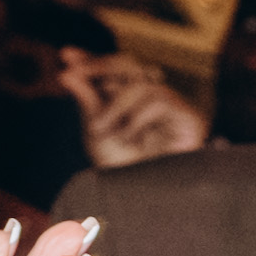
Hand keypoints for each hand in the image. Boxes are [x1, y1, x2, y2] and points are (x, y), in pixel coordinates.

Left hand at [57, 49, 208, 172]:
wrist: (146, 201)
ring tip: (99, 130)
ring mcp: (172, 107)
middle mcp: (151, 99)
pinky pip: (161, 101)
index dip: (91, 59)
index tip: (66, 54)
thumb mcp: (97, 131)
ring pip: (142, 84)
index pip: (111, 69)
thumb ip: (86, 99)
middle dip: (99, 66)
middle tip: (73, 72)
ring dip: (115, 105)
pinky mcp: (190, 118)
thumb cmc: (123, 170)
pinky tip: (130, 137)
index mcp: (129, 100)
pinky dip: (138, 117)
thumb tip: (65, 72)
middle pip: (128, 64)